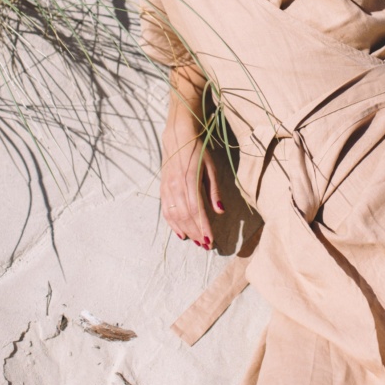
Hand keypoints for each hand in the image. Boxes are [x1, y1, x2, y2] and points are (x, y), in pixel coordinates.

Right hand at [161, 124, 224, 248]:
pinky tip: (181, 233)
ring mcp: (167, 188)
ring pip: (175, 216)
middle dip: (196, 233)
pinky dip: (173, 224)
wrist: (178, 138)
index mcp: (190, 180)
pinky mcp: (163, 189)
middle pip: (185, 216)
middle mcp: (176, 186)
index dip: (203, 227)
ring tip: (196, 242)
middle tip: (206, 246)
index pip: (196, 210)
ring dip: (186, 231)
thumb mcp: (211, 168)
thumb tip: (221, 212)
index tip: (211, 241)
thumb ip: (214, 191)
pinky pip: (166, 211)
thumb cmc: (198, 152)